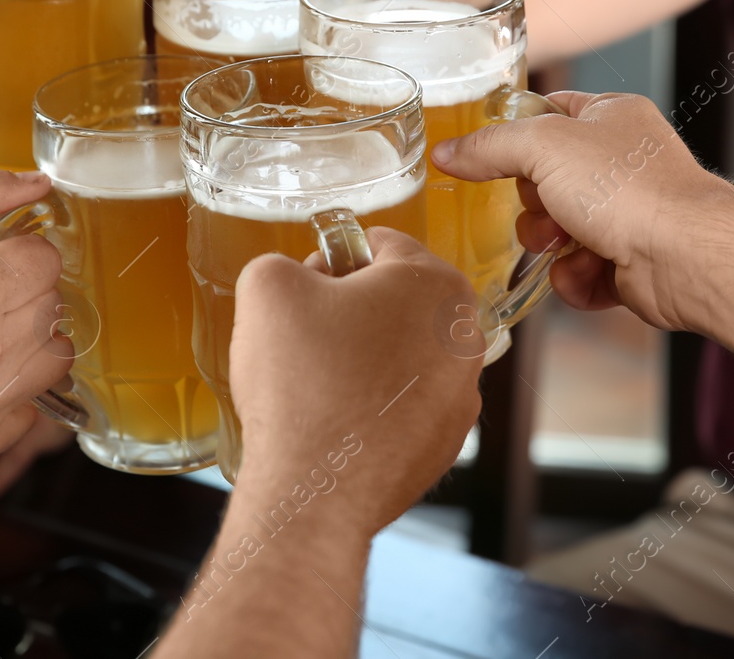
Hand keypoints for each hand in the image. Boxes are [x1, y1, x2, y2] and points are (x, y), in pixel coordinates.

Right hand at [229, 230, 483, 537]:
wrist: (314, 489)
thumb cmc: (299, 380)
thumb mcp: (268, 286)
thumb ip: (285, 262)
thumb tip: (300, 281)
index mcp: (437, 284)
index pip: (378, 245)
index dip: (331, 260)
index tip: (306, 292)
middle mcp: (465, 337)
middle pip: (396, 300)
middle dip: (352, 310)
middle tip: (308, 338)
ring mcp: (461, 396)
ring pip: (401, 352)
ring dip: (364, 357)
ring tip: (320, 384)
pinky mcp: (446, 442)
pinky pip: (403, 403)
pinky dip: (374, 404)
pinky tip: (338, 421)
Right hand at [431, 91, 733, 329]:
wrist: (685, 255)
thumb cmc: (628, 187)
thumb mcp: (542, 147)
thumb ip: (488, 147)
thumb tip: (447, 152)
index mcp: (610, 116)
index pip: (547, 112)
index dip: (515, 135)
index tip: (487, 156)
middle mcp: (623, 161)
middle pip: (544, 179)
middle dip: (534, 203)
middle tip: (546, 208)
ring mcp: (629, 212)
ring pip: (557, 229)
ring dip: (549, 243)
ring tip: (565, 245)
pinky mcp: (630, 261)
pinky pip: (578, 271)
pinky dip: (576, 277)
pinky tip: (590, 273)